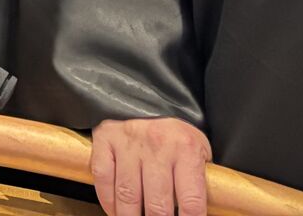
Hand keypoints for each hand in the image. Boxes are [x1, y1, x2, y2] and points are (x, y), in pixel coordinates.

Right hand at [89, 118, 209, 215]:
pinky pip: (104, 178)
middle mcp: (158, 144)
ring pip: (128, 196)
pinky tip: (115, 211)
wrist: (150, 97)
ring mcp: (130, 142)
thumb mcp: (199, 152)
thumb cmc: (177, 135)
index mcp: (186, 149)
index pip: (191, 203)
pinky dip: (108, 202)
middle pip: (158, 205)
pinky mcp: (107, 139)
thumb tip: (198, 212)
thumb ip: (197, 182)